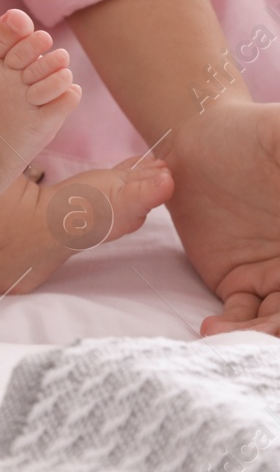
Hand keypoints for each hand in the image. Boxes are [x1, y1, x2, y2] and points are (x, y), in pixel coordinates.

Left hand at [164, 100, 279, 336]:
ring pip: (279, 320)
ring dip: (265, 335)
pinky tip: (215, 326)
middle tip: (271, 331)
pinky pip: (243, 314)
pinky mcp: (239, 282)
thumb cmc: (258, 133)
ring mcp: (278, 276)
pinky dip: (234, 326)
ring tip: (241, 338)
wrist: (199, 137)